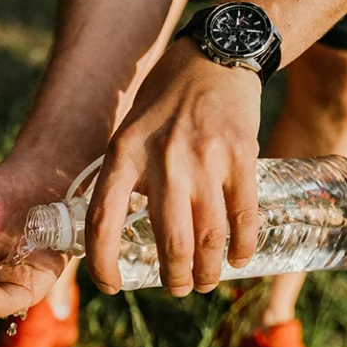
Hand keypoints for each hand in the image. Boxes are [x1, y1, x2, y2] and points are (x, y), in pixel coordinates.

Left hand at [85, 37, 261, 296]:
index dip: (102, 262)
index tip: (110, 284)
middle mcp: (163, 162)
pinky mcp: (241, 157)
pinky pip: (244, 216)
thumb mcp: (126, 134)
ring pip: (208, 238)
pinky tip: (237, 259)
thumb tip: (117, 230)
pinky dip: (241, 247)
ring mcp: (205, 161)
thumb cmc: (162, 102)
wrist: (212, 58)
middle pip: (170, 242)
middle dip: (173, 278)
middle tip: (176, 288)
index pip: (103, 221)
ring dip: (206, 272)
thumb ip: (122, 179)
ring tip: (203, 282)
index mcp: (123, 155)